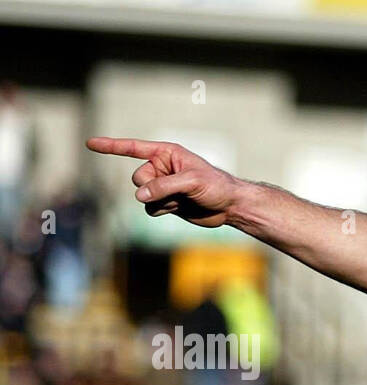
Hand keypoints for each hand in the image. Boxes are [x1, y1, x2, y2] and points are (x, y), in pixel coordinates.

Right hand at [86, 138, 241, 227]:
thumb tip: (139, 195)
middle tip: (176, 191)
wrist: (229, 206)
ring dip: (160, 201)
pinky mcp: (164, 202)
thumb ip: (164, 186)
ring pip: (141, 196)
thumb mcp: (192, 182)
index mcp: (166, 153)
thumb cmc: (215, 186)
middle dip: (152, 188)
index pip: (132, 148)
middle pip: (137, 179)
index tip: (89, 143)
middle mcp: (160, 167)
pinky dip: (161, 210)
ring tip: (182, 199)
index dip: (110, 146)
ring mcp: (161, 186)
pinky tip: (179, 207)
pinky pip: (149, 208)